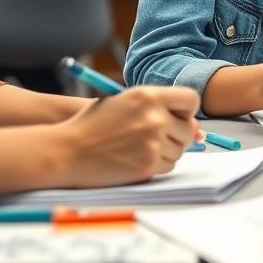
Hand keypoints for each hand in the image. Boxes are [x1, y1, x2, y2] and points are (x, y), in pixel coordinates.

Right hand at [56, 86, 199, 186]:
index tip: (179, 117)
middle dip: (178, 134)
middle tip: (158, 137)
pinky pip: (167, 166)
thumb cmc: (92, 125)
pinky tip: (136, 159)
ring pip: (179, 150)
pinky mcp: (147, 165)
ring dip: (166, 151)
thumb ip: (156, 108)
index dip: (187, 110)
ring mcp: (152, 143)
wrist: (67, 150)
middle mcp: (154, 118)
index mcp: (148, 96)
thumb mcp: (123, 103)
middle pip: (188, 129)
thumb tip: (195, 129)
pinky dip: (157, 165)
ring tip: (141, 148)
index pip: (190, 99)